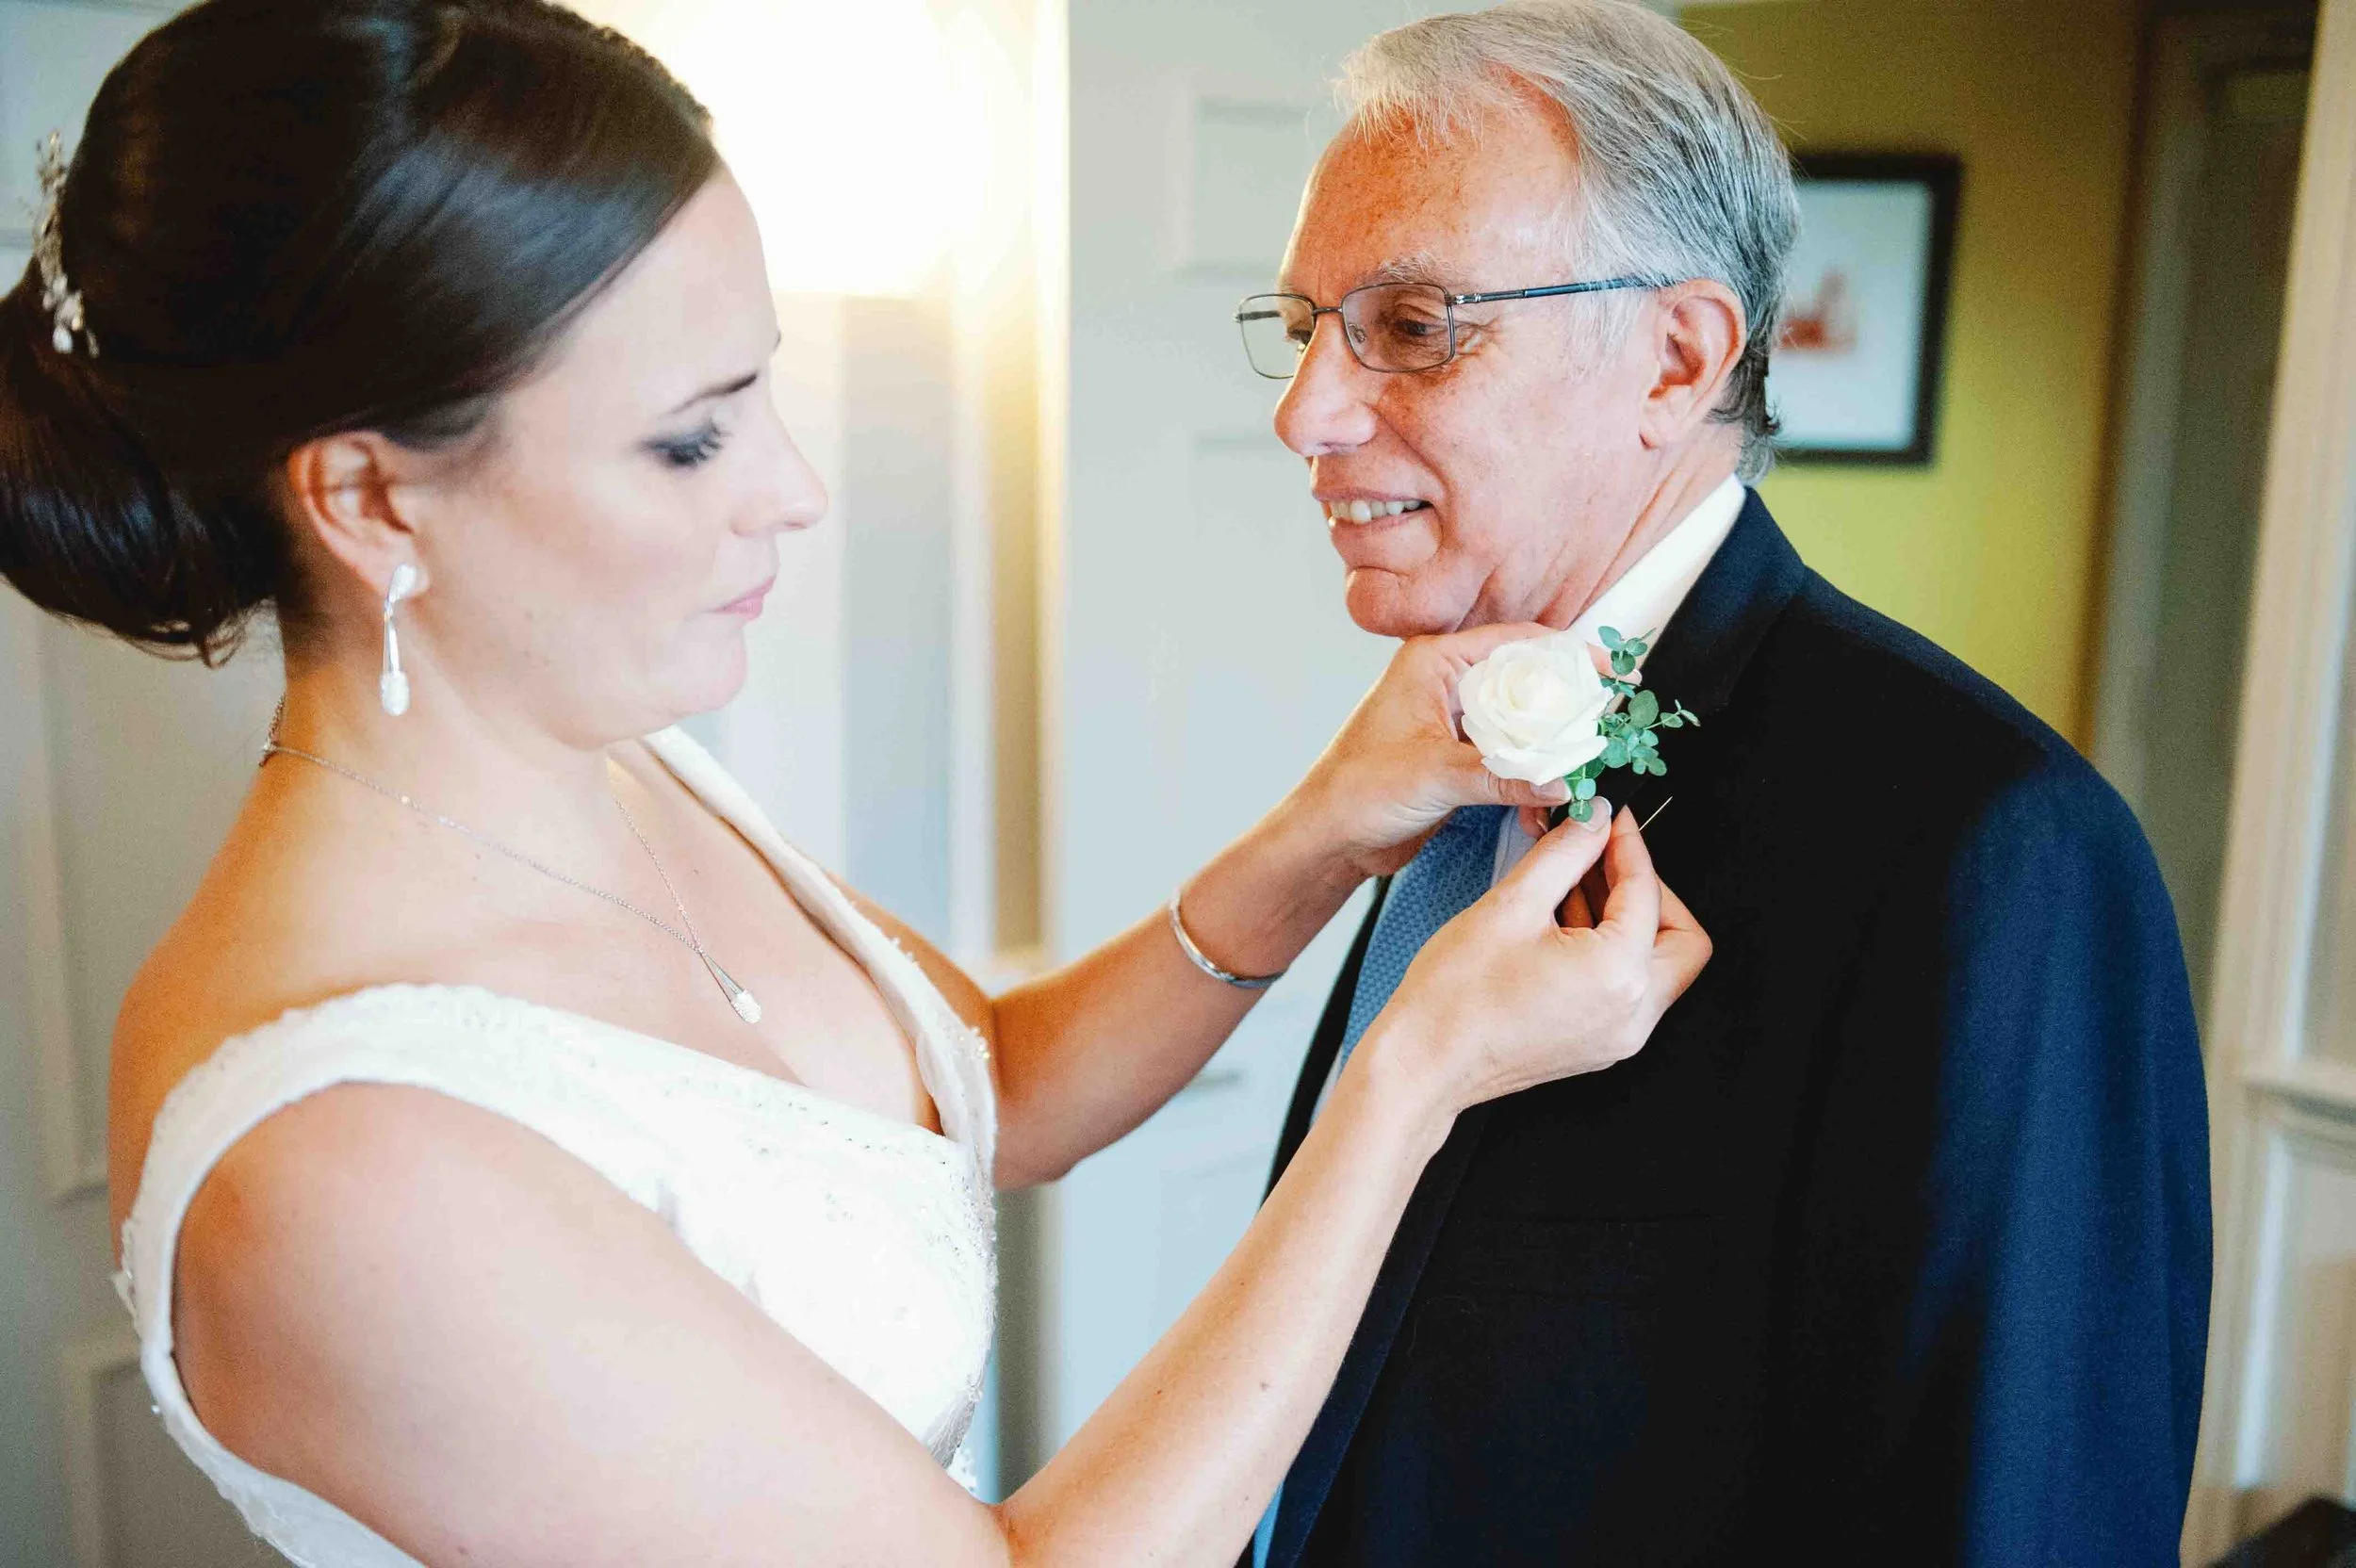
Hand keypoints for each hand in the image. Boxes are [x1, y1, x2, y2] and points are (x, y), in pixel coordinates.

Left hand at [1283, 624, 1585, 881]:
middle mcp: (1448, 686)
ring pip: (1523, 722)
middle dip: (1568, 704)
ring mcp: (1456, 723)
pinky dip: (1532, 772)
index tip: (1608, 673)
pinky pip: (1511, 755)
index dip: (1569, 655)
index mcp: (1434, 664)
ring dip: (1552, 744)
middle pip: (1527, 682)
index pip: (1518, 643)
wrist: (1328, 839)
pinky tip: (1548, 794)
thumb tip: (1559, 780)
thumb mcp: (1434, 775)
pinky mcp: (1460, 758)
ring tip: (1586, 759)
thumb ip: (1501, 775)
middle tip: (1608, 721)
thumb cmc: (1354, 790)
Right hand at [1362, 805, 1710, 1114]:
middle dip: (1649, 892)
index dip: (1628, 847)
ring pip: (1656, 966)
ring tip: (1574, 886)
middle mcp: (1631, 1013)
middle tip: (1608, 860)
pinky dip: (1610, 953)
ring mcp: (1617, 1035)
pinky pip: (1627, 989)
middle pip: (1680, 939)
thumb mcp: (1512, 905)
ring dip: (1627, 921)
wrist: (1425, 1062)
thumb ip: (1564, 853)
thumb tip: (1593, 823)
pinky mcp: (1598, 1044)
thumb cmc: (1456, 1000)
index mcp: (1617, 974)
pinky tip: (1564, 924)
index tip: (1608, 823)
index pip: (1646, 893)